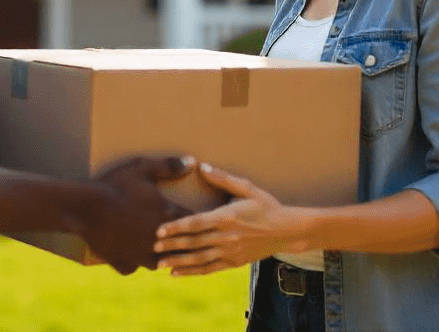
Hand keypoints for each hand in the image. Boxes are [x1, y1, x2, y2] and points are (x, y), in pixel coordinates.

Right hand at [82, 155, 196, 274]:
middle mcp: (159, 241)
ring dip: (159, 254)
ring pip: (159, 262)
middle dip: (181, 240)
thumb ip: (169, 166)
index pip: (195, 223)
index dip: (196, 220)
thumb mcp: (142, 168)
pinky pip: (133, 266)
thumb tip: (192, 162)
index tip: (195, 218)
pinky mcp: (124, 264)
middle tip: (180, 235)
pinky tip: (128, 253)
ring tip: (155, 247)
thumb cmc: (115, 185)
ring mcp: (141, 257)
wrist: (85, 207)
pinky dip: (132, 260)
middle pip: (181, 247)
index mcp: (168, 217)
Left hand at [152, 163, 307, 276]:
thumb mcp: (247, 188)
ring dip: (178, 262)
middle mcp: (227, 237)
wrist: (286, 231)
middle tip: (152, 247)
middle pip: (194, 243)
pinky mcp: (233, 263)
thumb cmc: (265, 205)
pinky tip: (176, 274)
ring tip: (159, 264)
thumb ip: (223, 178)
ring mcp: (230, 252)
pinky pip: (209, 269)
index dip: (176, 227)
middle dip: (172, 245)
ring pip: (199, 259)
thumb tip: (202, 165)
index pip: (196, 223)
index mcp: (227, 217)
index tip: (159, 230)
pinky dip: (192, 272)